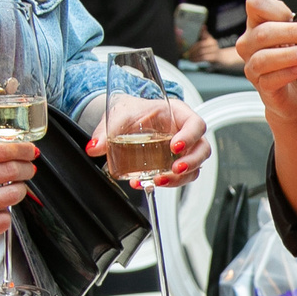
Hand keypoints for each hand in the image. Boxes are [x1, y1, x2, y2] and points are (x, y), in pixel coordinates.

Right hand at [0, 139, 36, 259]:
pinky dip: (4, 215)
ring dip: (18, 192)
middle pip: (8, 170)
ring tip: (14, 191)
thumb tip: (2, 152)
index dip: (20, 150)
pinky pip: (1, 221)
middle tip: (29, 170)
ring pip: (9, 196)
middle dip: (25, 169)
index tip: (30, 151)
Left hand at [88, 94, 210, 185]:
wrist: (127, 119)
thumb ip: (105, 132)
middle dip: (191, 162)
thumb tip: (94, 147)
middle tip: (173, 169)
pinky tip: (147, 183)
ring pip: (195, 167)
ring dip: (180, 178)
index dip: (190, 136)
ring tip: (158, 181)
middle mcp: (185, 132)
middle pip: (202, 149)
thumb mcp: (118, 116)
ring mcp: (183, 150)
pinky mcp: (174, 164)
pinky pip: (180, 177)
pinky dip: (167, 183)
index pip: (195, 124)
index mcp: (178, 113)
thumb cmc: (131, 111)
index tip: (175, 146)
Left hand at [189, 29, 223, 62]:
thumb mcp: (207, 40)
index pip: (200, 41)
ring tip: (189, 58)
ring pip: (202, 53)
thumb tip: (203, 25)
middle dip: (193, 51)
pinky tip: (193, 60)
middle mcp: (213, 44)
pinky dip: (197, 59)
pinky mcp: (214, 57)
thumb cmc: (210, 48)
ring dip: (194, 56)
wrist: (219, 56)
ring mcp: (214, 50)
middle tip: (187, 54)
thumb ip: (204, 34)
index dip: (194, 46)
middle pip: (200, 47)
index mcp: (210, 39)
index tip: (188, 49)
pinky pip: (204, 58)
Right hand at [237, 0, 296, 122]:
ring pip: (262, 58)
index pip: (255, 4)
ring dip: (290, 54)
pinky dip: (286, 73)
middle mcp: (251, 44)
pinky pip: (268, 80)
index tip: (293, 15)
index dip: (273, 7)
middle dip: (291, 31)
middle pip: (262, 32)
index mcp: (260, 24)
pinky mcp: (262, 88)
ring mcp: (253, 67)